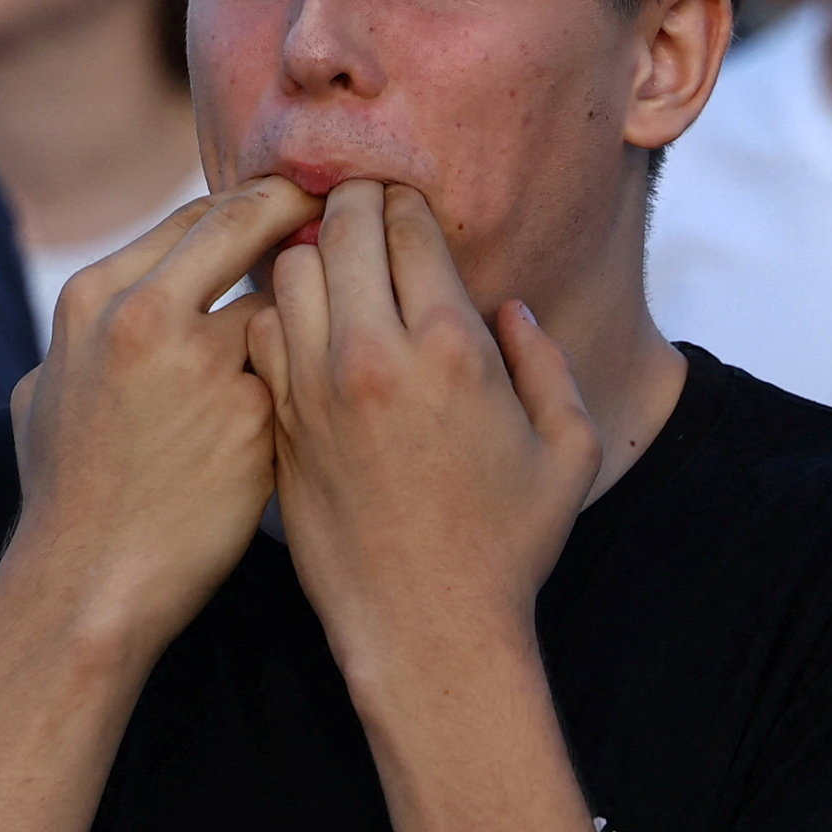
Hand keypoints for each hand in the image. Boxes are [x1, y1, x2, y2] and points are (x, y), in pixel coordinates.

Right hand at [7, 176, 322, 655]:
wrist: (90, 582)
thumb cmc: (69, 489)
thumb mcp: (47, 386)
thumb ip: (92, 327)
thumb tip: (132, 285)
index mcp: (96, 295)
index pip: (195, 214)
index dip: (252, 208)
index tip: (289, 208)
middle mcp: (145, 313)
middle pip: (246, 223)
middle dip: (300, 212)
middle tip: (344, 211)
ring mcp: (203, 363)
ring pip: (285, 295)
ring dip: (310, 302)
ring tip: (339, 311)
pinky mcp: (254, 415)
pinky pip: (302, 366)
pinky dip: (316, 371)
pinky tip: (334, 386)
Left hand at [245, 182, 599, 694]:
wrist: (427, 630)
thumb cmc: (508, 545)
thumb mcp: (569, 450)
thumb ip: (547, 364)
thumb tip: (509, 313)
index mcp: (452, 346)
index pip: (408, 225)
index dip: (405, 201)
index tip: (405, 203)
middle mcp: (375, 355)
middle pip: (341, 228)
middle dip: (351, 204)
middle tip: (358, 207)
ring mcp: (316, 390)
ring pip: (289, 271)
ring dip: (310, 254)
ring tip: (328, 261)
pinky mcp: (282, 425)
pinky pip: (262, 332)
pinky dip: (277, 313)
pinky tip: (300, 325)